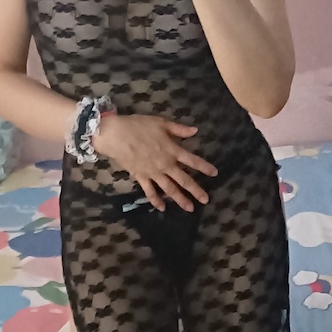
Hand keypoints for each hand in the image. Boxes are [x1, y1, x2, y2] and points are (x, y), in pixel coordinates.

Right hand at [91, 113, 217, 211]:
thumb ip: (179, 129)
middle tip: (206, 200)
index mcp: (172, 150)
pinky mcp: (141, 177)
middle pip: (184, 180)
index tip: (214, 173)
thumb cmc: (139, 126)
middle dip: (196, 190)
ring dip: (180, 199)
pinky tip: (162, 208)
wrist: (116, 135)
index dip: (204, 167)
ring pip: (169, 189)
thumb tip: (195, 131)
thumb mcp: (161, 123)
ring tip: (190, 208)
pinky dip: (156, 200)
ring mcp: (153, 173)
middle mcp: (165, 165)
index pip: (192, 160)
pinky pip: (150, 191)